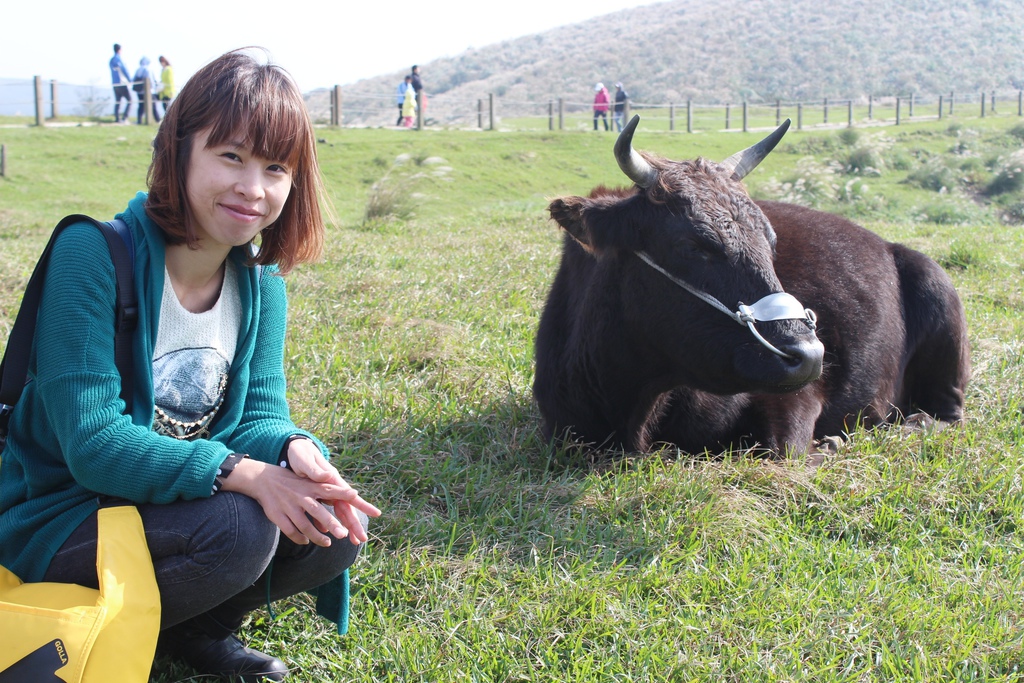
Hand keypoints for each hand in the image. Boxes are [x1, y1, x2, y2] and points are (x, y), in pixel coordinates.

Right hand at [222, 455, 379, 546]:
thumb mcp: (309, 482)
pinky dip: (300, 538)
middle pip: (318, 512)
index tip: (355, 495)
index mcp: (311, 486)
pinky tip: (306, 541)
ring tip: (327, 543)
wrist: (264, 480)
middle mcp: (301, 496)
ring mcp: (289, 507)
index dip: (342, 492)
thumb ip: (325, 490)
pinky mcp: (277, 515)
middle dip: (331, 524)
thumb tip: (346, 500)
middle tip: (343, 535)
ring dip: (317, 537)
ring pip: (305, 526)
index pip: (330, 489)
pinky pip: (291, 531)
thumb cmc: (294, 483)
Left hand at [286, 439, 381, 543]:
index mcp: (332, 480)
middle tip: (363, 540)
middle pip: (346, 508)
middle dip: (355, 525)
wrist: (294, 449)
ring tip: (354, 541)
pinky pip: (326, 511)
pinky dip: (330, 522)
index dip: (362, 505)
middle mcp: (332, 487)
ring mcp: (325, 492)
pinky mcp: (317, 495)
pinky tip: (329, 533)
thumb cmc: (300, 455)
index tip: (376, 514)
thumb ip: (316, 471)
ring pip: (339, 512)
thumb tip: (329, 475)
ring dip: (346, 526)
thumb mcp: (305, 461)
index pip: (350, 496)